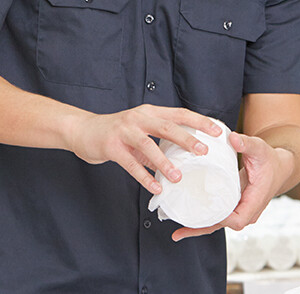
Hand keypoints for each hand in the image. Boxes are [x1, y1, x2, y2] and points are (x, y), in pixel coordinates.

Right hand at [66, 104, 223, 194]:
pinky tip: (155, 188)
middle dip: (187, 138)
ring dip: (164, 162)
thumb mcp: (139, 132)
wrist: (81, 130)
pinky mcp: (111, 147)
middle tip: (204, 151)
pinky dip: (144, 177)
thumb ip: (158, 144)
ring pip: (148, 145)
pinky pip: (130, 164)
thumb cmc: (114, 132)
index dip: (199, 122)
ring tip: (178, 176)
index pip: (178, 114)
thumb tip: (181, 160)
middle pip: (167, 126)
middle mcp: (137, 118)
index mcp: (148, 112)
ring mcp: (123, 131)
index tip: (217, 131)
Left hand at [170, 131, 288, 242]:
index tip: (203, 212)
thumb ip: (246, 143)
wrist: (279, 168)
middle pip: (223, 225)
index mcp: (255, 200)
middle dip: (202, 227)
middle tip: (178, 231)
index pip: (238, 219)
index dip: (221, 219)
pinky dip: (203, 220)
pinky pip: (217, 217)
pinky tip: (186, 221)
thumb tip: (232, 138)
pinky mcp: (233, 206)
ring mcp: (240, 210)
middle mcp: (248, 210)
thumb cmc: (269, 159)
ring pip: (218, 224)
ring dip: (198, 228)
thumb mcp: (259, 149)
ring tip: (177, 234)